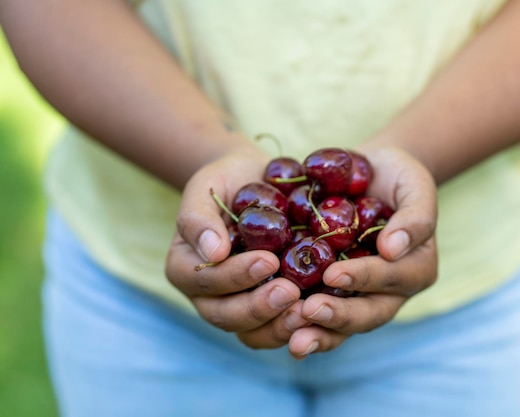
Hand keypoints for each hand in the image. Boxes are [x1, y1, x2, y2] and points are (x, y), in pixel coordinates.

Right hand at [165, 148, 306, 347]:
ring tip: (308, 310)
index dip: (234, 276)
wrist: (256, 183)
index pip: (205, 282)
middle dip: (259, 307)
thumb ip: (199, 218)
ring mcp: (238, 307)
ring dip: (280, 326)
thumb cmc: (227, 180)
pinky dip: (300, 326)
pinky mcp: (269, 310)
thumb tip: (213, 252)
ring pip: (253, 333)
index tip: (268, 259)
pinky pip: (280, 328)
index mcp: (184, 269)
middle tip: (291, 291)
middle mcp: (208, 297)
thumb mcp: (206, 187)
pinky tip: (323, 312)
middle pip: (226, 316)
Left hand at [287, 146, 437, 357]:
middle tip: (308, 311)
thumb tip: (393, 250)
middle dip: (339, 316)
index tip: (334, 272)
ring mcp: (360, 297)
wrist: (371, 175)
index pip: (392, 278)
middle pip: (368, 314)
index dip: (365, 278)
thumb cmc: (398, 176)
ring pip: (343, 326)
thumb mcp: (415, 186)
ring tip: (294, 340)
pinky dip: (298, 324)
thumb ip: (415, 216)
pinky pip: (318, 316)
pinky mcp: (332, 294)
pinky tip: (274, 324)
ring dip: (319, 333)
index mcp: (416, 269)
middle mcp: (390, 292)